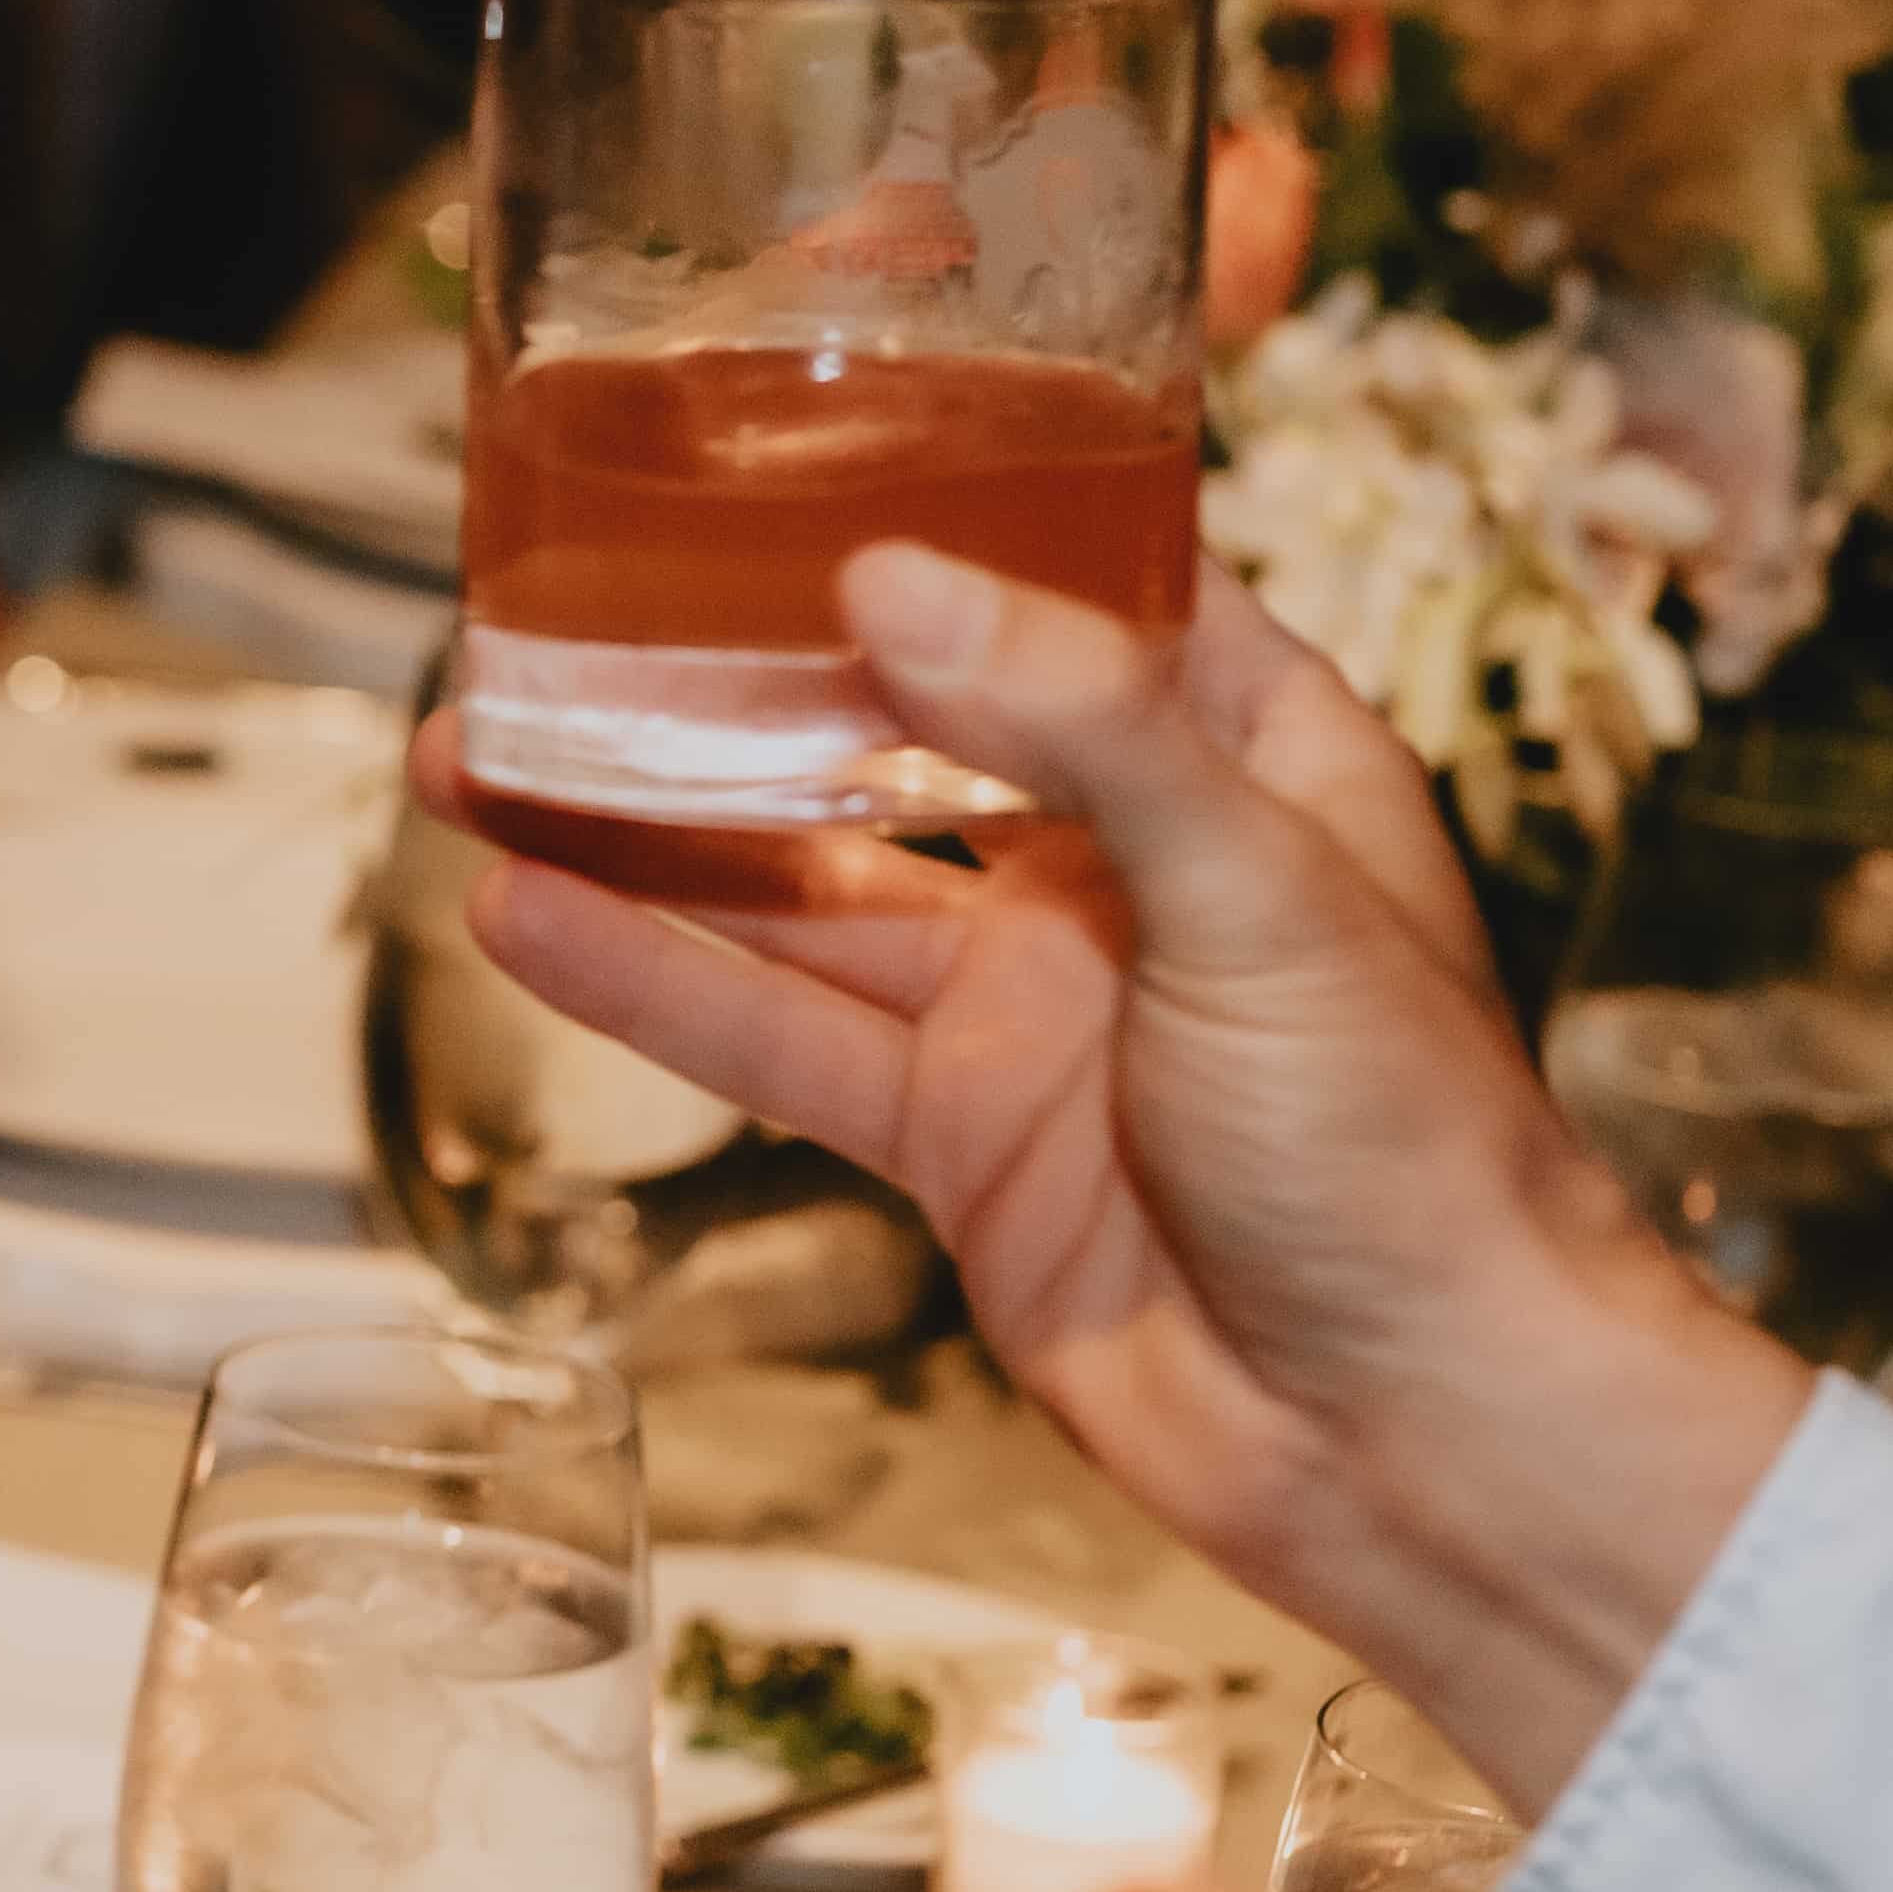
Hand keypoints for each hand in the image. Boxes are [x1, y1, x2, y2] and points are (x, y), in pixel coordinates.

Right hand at [451, 549, 1804, 1796]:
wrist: (1420, 1439)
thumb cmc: (1416, 1156)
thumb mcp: (1263, 893)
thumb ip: (1081, 726)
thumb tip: (894, 581)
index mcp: (1244, 759)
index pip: (1077, 590)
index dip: (941, 517)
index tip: (778, 452)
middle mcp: (1123, 866)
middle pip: (889, 732)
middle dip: (727, 680)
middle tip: (556, 617)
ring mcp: (1030, 1010)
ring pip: (797, 888)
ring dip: (641, 830)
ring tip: (472, 755)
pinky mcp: (959, 1145)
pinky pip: (779, 1041)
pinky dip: (651, 984)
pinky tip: (527, 921)